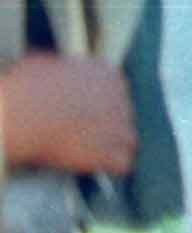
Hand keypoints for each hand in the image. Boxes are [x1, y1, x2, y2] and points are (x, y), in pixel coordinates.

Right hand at [0, 54, 135, 173]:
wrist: (23, 113)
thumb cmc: (25, 88)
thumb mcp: (45, 65)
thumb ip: (62, 71)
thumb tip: (56, 74)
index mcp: (106, 74)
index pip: (116, 91)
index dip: (99, 105)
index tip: (83, 113)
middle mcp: (120, 96)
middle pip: (123, 114)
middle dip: (107, 125)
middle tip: (84, 135)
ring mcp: (120, 124)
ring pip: (127, 138)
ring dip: (112, 146)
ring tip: (91, 153)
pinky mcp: (112, 151)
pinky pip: (123, 162)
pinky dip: (111, 166)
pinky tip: (97, 167)